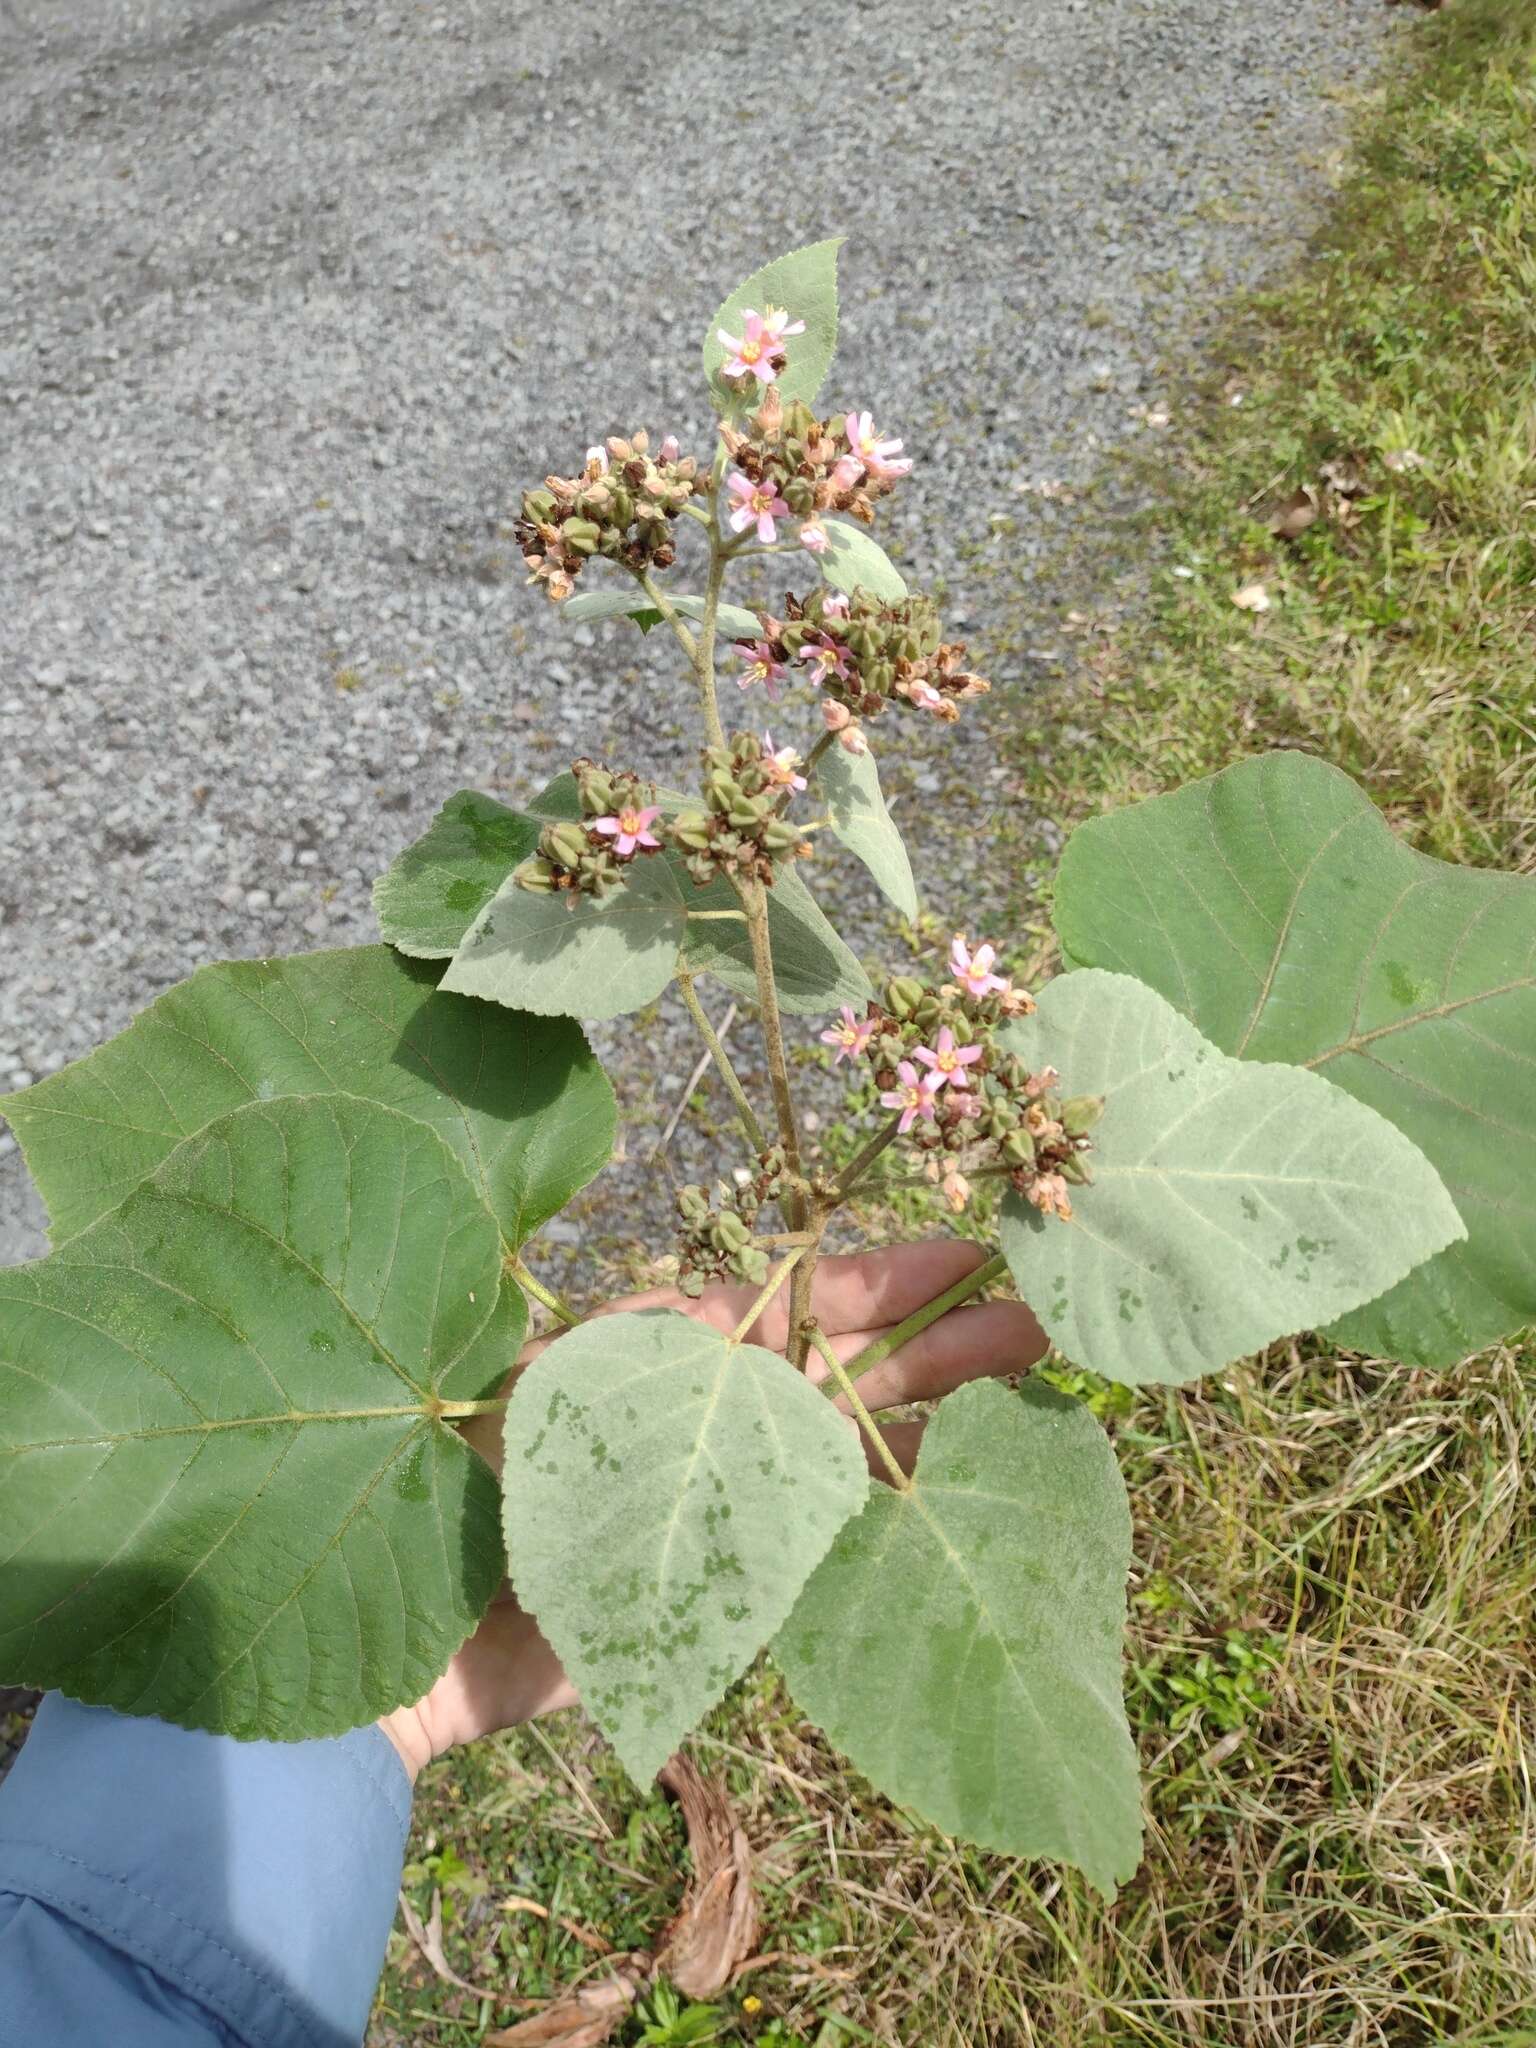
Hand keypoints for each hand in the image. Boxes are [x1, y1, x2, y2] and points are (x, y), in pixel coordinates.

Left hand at [379, 1238, 1044, 1778]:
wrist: (437, 1651)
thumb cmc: (474, 1495)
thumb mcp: (550, 1380)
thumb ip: (649, 1330)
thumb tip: (746, 1287)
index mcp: (681, 1352)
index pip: (805, 1298)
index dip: (890, 1274)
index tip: (973, 1250)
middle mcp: (724, 1412)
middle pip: (855, 1359)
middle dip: (944, 1329)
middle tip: (1040, 1305)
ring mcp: (744, 1492)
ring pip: (865, 1432)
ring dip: (947, 1400)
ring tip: (1036, 1370)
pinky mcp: (751, 1572)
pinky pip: (845, 1523)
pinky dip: (908, 1491)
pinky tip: (973, 1469)